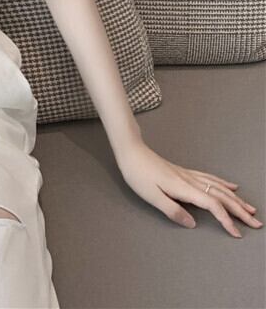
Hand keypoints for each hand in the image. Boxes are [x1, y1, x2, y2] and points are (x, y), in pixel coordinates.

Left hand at [116, 140, 262, 236]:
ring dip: (236, 199)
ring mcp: (188, 175)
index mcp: (183, 188)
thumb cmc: (137, 173)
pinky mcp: (183, 172)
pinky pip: (210, 178)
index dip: (226, 219)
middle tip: (256, 223)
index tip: (236, 233)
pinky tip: (231, 186)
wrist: (130, 150)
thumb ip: (172, 210)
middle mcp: (190, 180)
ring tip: (250, 208)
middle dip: (240, 210)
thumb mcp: (150, 195)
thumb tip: (192, 224)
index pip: (212, 205)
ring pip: (218, 187)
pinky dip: (223, 183)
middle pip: (221, 196)